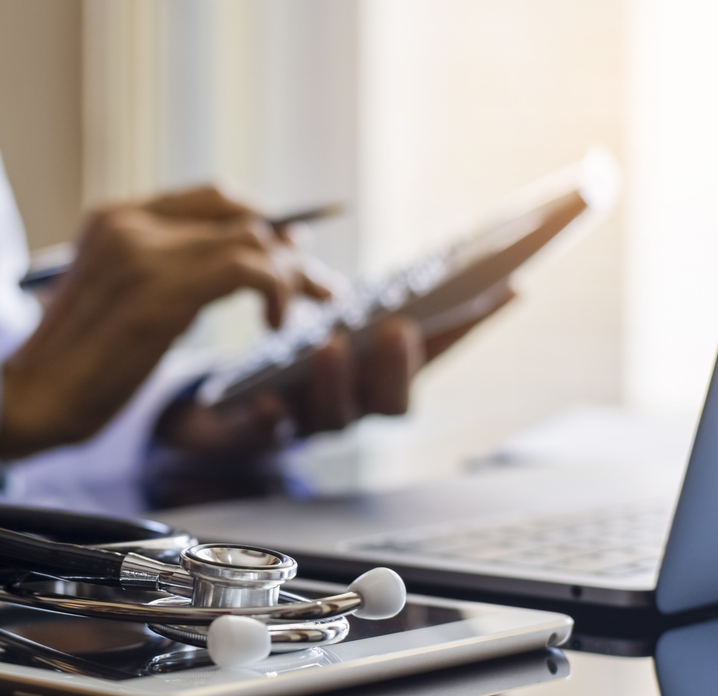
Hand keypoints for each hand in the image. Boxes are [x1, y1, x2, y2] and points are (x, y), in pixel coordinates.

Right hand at [0, 185, 329, 459]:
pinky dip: (275, 292)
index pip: (210, 198)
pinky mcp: (163, 290)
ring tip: (302, 311)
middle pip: (239, 214)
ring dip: (291, 275)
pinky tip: (271, 325)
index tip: (292, 250)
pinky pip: (249, 270)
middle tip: (319, 287)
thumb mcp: (116, 299)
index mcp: (113, 219)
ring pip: (252, 239)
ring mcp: (145, 252)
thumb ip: (163, 272)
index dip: (261, 220)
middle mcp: (129, 223)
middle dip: (289, 248)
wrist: (30, 399)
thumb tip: (234, 261)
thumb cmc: (74, 366)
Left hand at [155, 288, 515, 454]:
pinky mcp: (258, 435)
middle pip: (393, 401)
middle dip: (399, 366)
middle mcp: (353, 404)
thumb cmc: (280, 356)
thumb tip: (399, 240)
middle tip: (398, 329)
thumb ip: (359, 290)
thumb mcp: (322, 313)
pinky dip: (270, 418)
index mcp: (376, 372)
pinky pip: (268, 434)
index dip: (472, 326)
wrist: (210, 406)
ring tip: (328, 346)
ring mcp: (309, 424)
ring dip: (337, 381)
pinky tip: (266, 397)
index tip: (507, 287)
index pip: (435, 351)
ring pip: (336, 418)